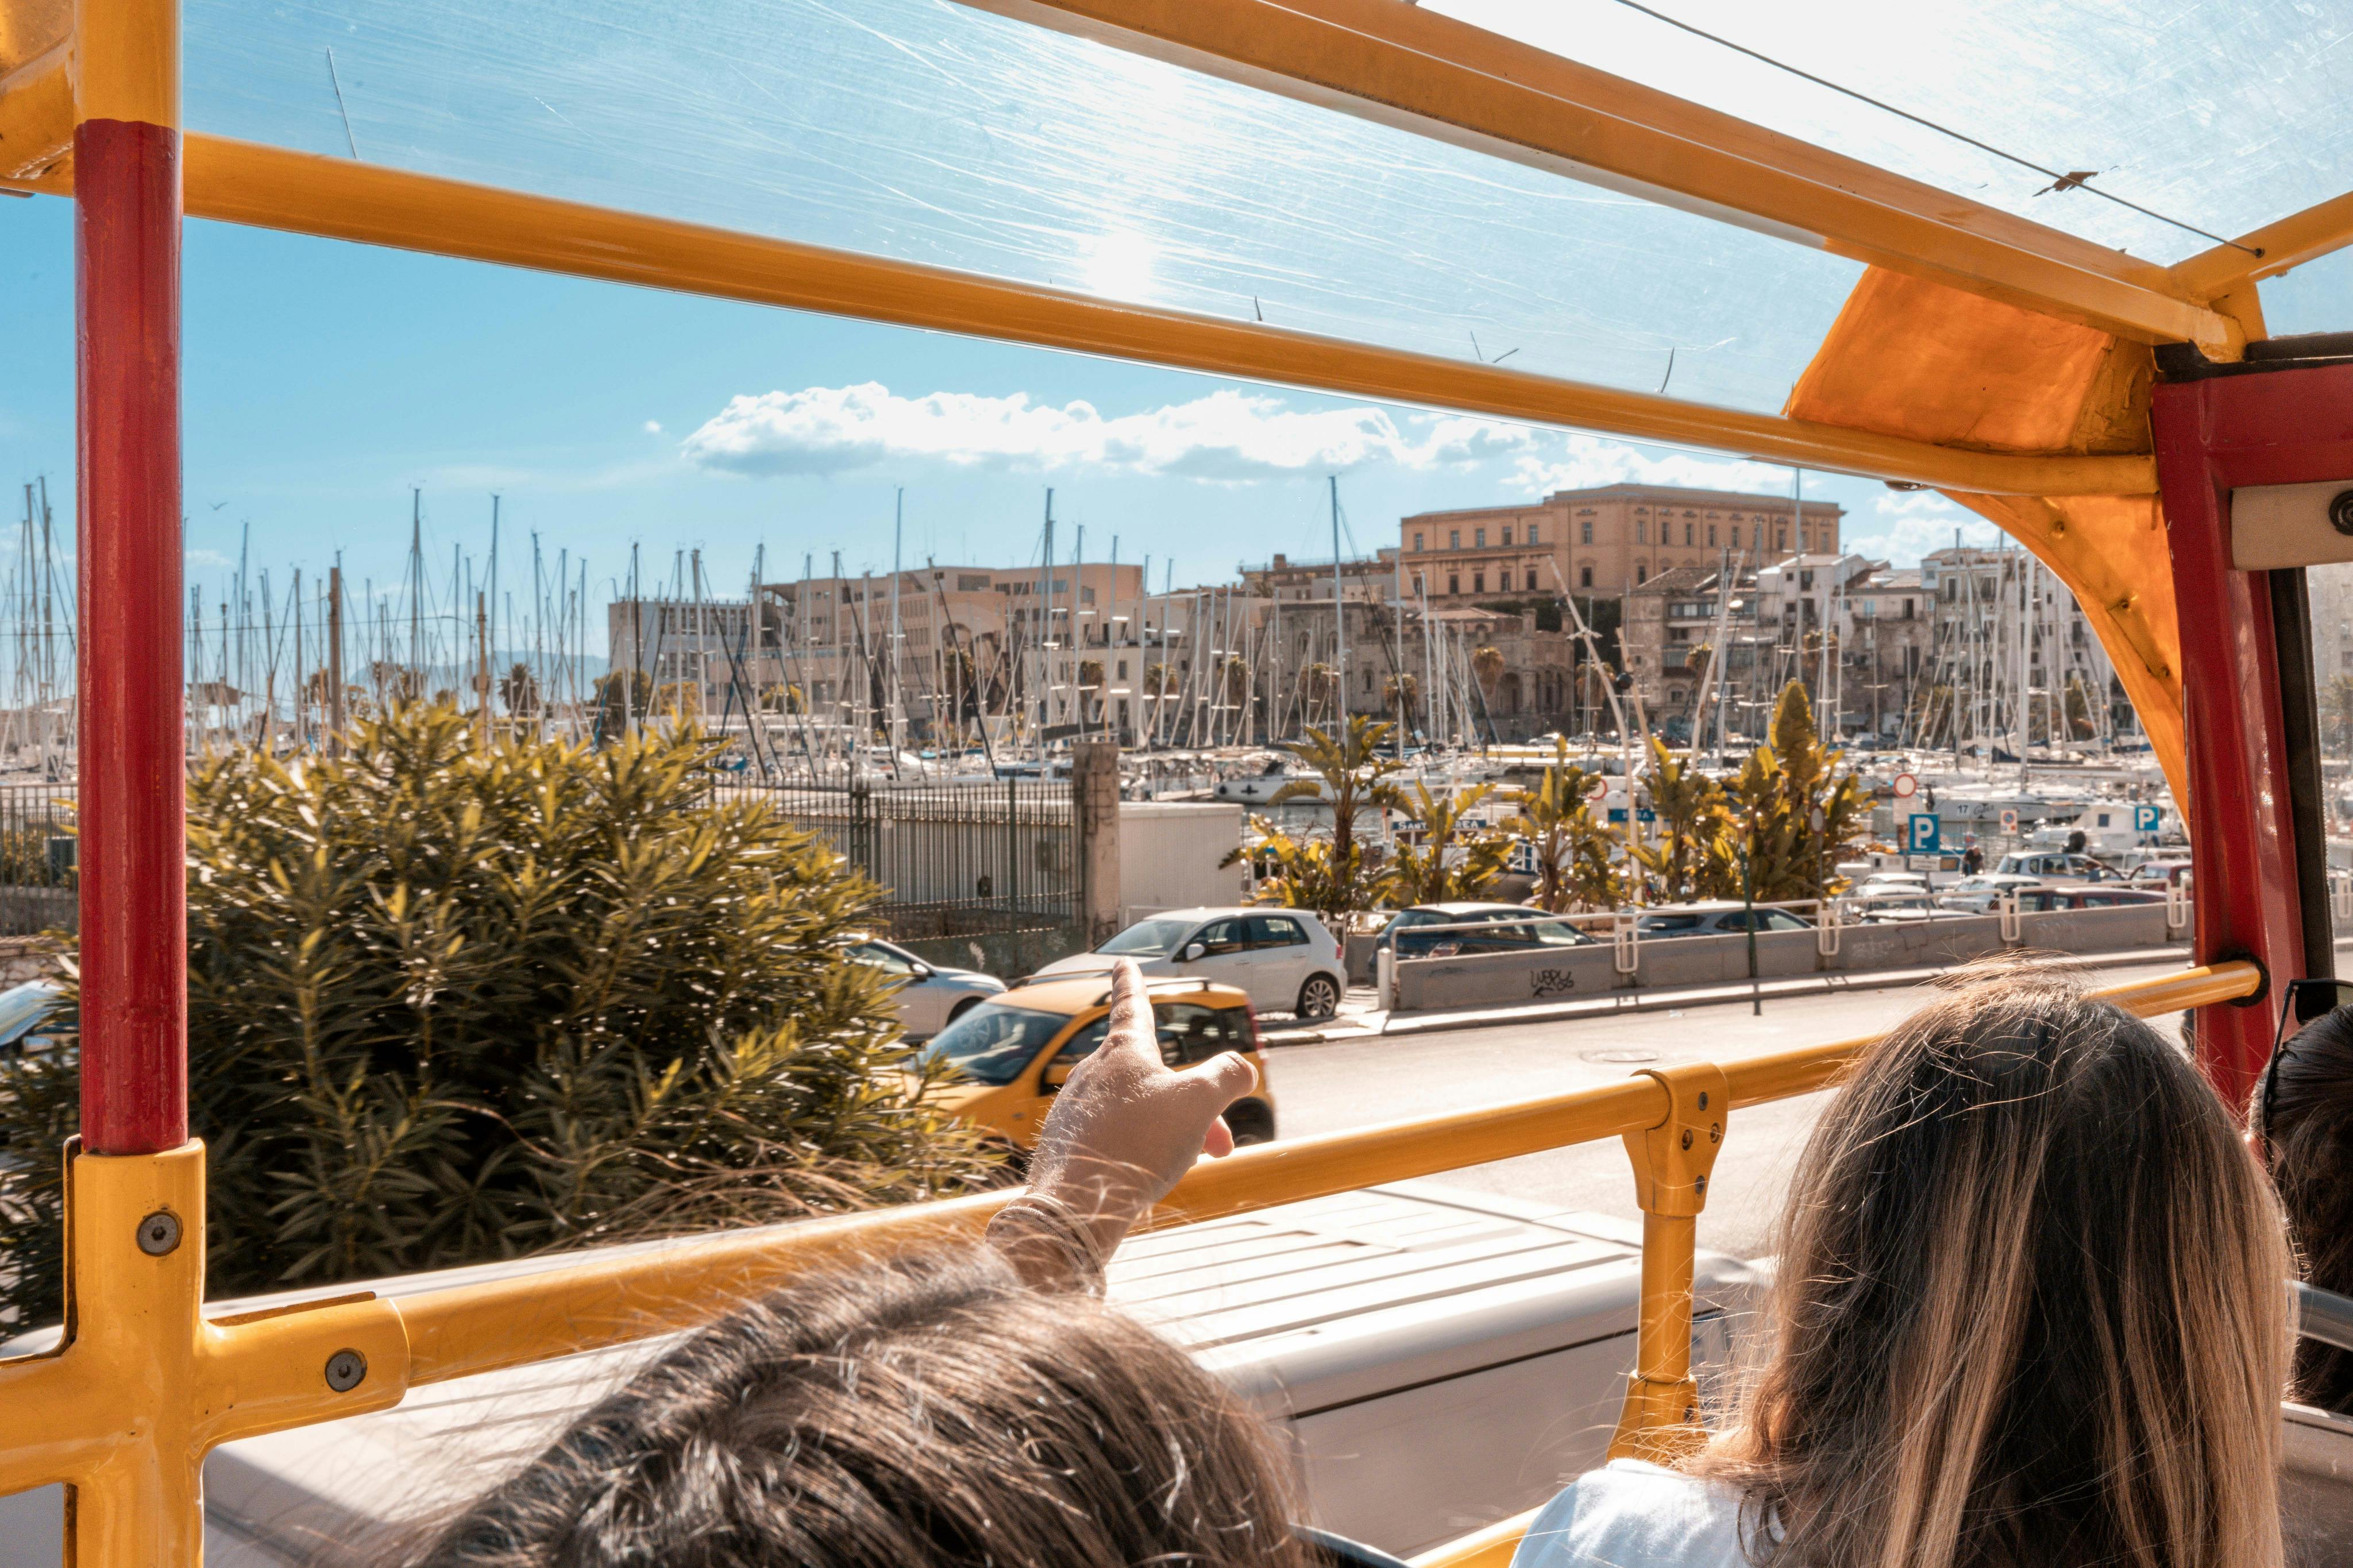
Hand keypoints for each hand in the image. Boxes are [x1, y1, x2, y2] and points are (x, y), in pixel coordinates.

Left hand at [1022, 958, 1257, 1262]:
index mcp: (1124, 1051)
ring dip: (1170, 1133)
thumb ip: (1228, 1075)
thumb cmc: (1137, 1146)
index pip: (1131, 1004)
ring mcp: (1075, 1108)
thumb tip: (1242, 1067)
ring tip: (1179, 1164)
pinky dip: (1138, 1151)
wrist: (1078, 1205)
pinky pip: (1112, 1137)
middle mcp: (1093, 1073)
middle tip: (1221, 1146)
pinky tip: (1142, 1178)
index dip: (1132, 982)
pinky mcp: (1066, 1143)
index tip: (1123, 963)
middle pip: (1155, 1079)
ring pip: (1137, 1112)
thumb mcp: (1201, 1103)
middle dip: (1194, 1109)